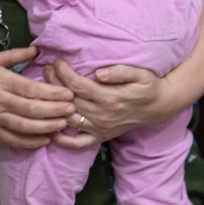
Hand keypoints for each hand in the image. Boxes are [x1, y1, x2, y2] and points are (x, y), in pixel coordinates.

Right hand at [0, 47, 74, 147]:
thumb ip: (15, 55)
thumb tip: (38, 50)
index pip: (30, 89)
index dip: (51, 93)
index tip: (68, 93)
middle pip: (31, 108)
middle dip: (54, 110)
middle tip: (72, 109)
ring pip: (24, 126)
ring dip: (46, 127)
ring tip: (63, 124)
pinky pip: (13, 139)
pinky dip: (30, 142)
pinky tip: (44, 139)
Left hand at [45, 59, 179, 149]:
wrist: (159, 106)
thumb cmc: (148, 86)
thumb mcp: (140, 74)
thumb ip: (120, 72)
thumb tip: (99, 72)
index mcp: (109, 98)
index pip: (76, 85)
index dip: (62, 72)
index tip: (56, 61)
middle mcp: (102, 115)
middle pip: (68, 100)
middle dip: (53, 83)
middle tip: (46, 69)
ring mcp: (100, 128)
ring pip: (67, 118)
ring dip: (52, 105)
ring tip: (44, 90)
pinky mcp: (100, 137)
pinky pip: (77, 143)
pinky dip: (62, 140)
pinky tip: (50, 130)